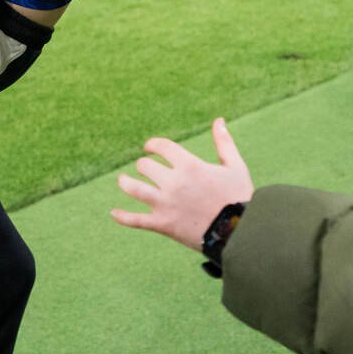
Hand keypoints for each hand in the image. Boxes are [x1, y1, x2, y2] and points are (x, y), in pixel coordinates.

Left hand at [111, 118, 255, 250]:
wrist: (238, 233)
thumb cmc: (239, 197)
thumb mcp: (235, 166)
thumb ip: (224, 143)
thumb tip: (218, 120)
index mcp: (190, 166)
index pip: (162, 147)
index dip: (153, 144)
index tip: (150, 147)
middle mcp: (174, 183)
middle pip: (145, 166)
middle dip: (145, 165)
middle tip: (146, 168)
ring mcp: (166, 204)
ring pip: (134, 188)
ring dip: (125, 182)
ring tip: (123, 180)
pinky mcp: (162, 224)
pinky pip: (136, 220)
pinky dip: (122, 217)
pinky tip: (113, 212)